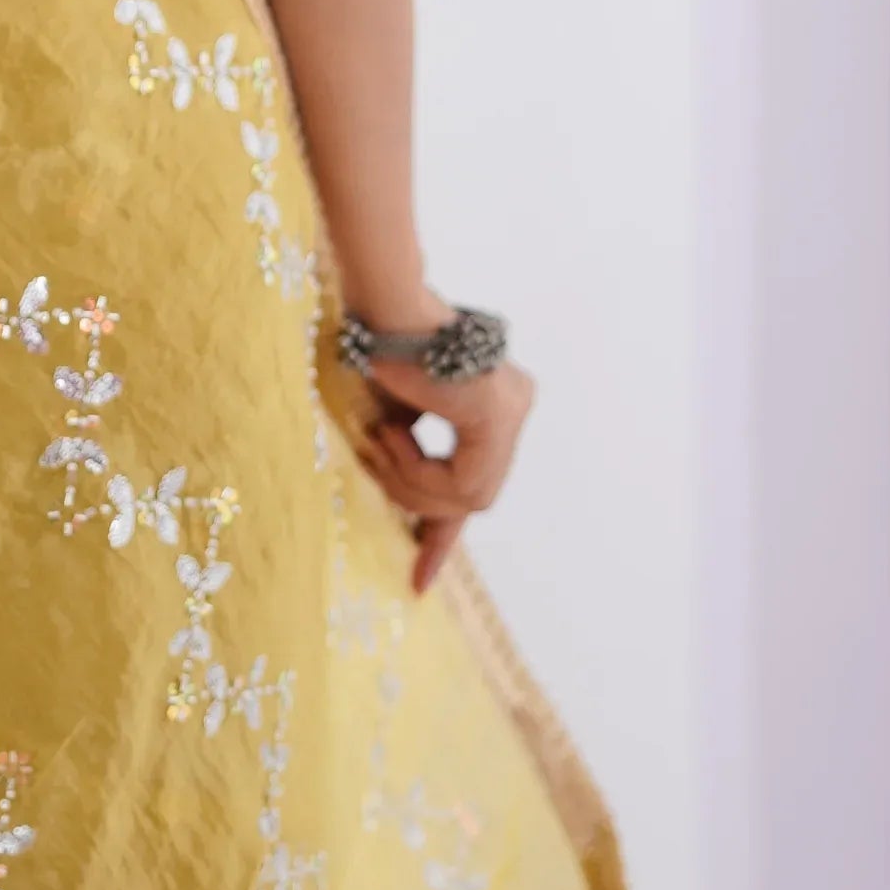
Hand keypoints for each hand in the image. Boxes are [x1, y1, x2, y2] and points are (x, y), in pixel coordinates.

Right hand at [348, 342, 533, 593]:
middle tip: (375, 463)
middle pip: (472, 497)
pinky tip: (394, 434)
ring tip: (379, 441)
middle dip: (419, 501)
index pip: (476, 485)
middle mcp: (514, 408)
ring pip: (467, 497)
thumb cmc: (376, 350)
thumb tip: (412, 518)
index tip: (419, 582)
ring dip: (411, 483)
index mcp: (493, 407)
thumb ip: (410, 462)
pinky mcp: (498, 413)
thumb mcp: (395, 422)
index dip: (443, 535)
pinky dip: (417, 470)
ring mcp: (512, 410)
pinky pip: (461, 481)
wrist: (380, 307)